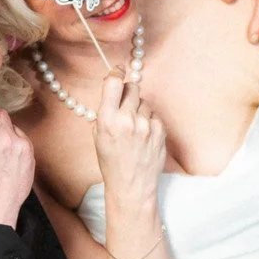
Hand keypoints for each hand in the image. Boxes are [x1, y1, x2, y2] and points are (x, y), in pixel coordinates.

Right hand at [93, 72, 167, 257]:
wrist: (131, 186)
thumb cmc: (111, 162)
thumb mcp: (98, 136)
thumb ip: (105, 112)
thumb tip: (114, 89)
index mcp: (107, 120)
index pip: (114, 83)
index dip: (116, 74)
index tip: (117, 72)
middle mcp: (127, 120)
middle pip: (132, 87)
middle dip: (128, 93)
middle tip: (125, 105)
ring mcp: (146, 125)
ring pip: (144, 102)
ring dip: (139, 109)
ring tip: (134, 128)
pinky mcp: (160, 131)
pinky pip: (154, 115)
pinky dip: (149, 120)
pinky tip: (144, 135)